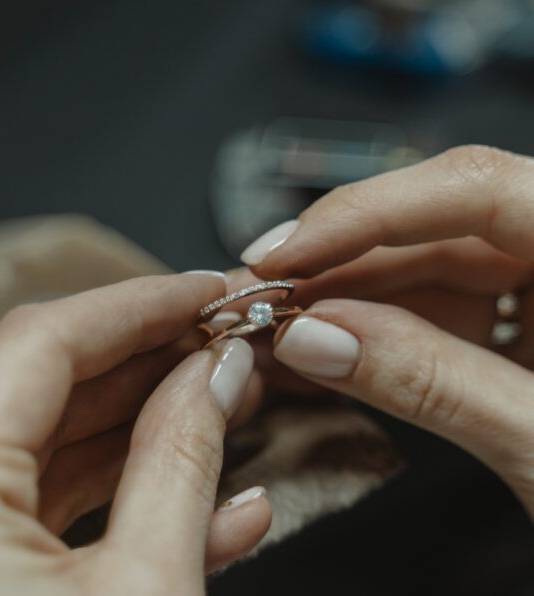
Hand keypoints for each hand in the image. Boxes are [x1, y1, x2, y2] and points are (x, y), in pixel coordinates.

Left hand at [0, 273, 270, 594]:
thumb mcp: (147, 591)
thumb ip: (181, 464)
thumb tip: (217, 374)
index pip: (42, 342)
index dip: (139, 304)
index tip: (205, 291)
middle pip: (51, 386)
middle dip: (155, 360)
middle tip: (226, 343)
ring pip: (62, 445)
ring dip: (155, 425)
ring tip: (230, 402)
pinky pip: (62, 511)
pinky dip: (138, 501)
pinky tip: (222, 507)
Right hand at [239, 145, 533, 516]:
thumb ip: (434, 384)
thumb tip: (322, 338)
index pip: (478, 190)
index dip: (365, 214)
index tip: (284, 253)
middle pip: (436, 227)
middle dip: (336, 263)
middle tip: (262, 294)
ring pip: (424, 268)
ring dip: (343, 298)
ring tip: (279, 324)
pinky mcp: (519, 325)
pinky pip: (435, 308)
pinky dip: (373, 329)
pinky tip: (323, 344)